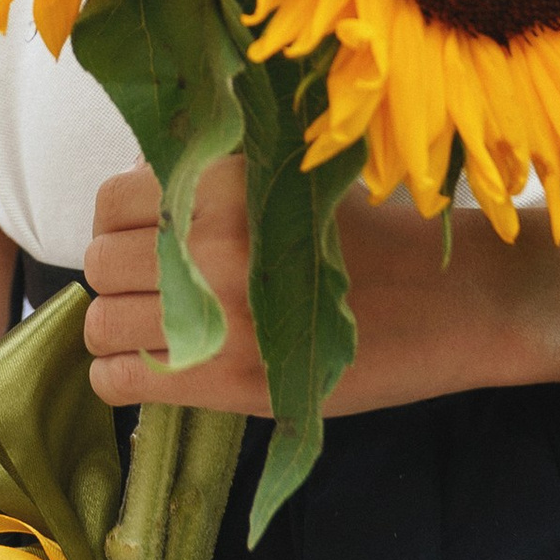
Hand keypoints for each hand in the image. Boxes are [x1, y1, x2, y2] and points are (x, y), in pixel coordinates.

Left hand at [82, 157, 559, 416]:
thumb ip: (221, 189)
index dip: (125, 226)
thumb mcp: (298, 184)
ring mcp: (216, 311)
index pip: (112, 200)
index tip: (154, 244)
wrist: (461, 299)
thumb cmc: (386, 240)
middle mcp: (209, 239)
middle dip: (121, 280)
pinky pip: (118, 379)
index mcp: (227, 180)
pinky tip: (164, 373)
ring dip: (120, 332)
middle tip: (162, 295)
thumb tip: (141, 195)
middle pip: (98, 263)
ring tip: (164, 336)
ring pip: (99, 324)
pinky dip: (125, 379)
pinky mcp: (229, 378)